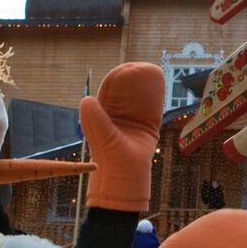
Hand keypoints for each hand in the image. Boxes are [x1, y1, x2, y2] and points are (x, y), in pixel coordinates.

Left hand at [80, 62, 164, 210]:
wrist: (126, 181)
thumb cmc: (111, 163)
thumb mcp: (103, 139)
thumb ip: (96, 120)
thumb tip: (86, 98)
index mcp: (103, 117)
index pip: (109, 92)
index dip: (116, 78)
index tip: (125, 68)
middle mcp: (117, 117)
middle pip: (125, 92)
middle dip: (132, 79)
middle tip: (140, 66)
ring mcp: (132, 121)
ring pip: (139, 98)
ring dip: (144, 86)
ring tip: (151, 72)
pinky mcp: (147, 127)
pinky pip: (152, 109)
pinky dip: (156, 98)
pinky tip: (160, 87)